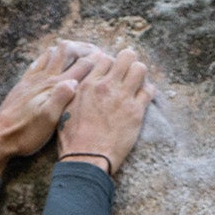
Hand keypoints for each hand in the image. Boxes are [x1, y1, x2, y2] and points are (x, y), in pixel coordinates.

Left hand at [0, 41, 110, 171]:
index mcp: (55, 86)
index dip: (97, 59)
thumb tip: (75, 82)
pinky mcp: (24, 84)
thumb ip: (62, 99)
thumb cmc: (25, 133)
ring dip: (65, 49)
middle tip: (95, 49)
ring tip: (76, 50)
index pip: (81, 66)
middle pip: (66, 51)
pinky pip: (38, 62)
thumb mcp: (48, 120)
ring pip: (51, 53)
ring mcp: (33, 79)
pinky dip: (48, 55)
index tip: (109, 59)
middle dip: (83, 47)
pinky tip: (50, 58)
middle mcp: (45, 78)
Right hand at [56, 46, 153, 175]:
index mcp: (88, 84)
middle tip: (127, 73)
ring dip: (140, 74)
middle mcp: (107, 86)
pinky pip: (149, 90)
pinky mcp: (136, 112)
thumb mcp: (65, 109)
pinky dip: (148, 91)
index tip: (111, 73)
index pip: (105, 58)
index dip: (110, 64)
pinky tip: (142, 98)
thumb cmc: (73, 138)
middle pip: (126, 56)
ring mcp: (123, 97)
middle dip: (128, 61)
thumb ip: (72, 92)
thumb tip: (75, 83)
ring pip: (140, 69)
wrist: (86, 158)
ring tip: (136, 84)